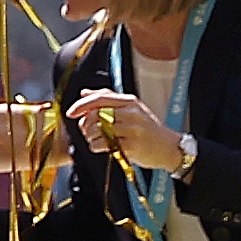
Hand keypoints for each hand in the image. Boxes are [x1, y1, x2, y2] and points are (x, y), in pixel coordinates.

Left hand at [65, 86, 188, 173]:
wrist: (169, 147)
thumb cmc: (148, 128)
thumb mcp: (133, 108)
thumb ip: (108, 99)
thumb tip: (84, 93)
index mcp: (130, 102)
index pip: (99, 98)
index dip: (81, 105)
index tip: (70, 112)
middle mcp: (132, 113)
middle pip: (95, 115)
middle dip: (84, 125)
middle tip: (87, 131)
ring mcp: (132, 130)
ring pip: (97, 130)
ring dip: (90, 137)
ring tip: (96, 140)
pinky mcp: (132, 146)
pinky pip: (103, 145)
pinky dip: (96, 147)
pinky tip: (100, 147)